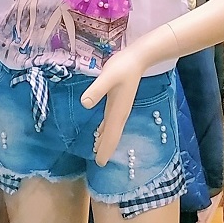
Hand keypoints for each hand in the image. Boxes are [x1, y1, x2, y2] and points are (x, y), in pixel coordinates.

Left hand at [80, 49, 147, 166]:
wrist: (138, 59)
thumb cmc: (123, 67)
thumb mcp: (108, 76)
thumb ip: (97, 89)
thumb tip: (85, 104)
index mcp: (117, 111)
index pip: (110, 135)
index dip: (105, 149)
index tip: (100, 163)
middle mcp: (120, 113)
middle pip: (112, 136)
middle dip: (106, 149)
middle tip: (99, 163)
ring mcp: (120, 108)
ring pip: (112, 130)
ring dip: (106, 141)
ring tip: (98, 151)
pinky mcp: (118, 102)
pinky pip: (111, 122)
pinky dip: (106, 130)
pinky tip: (101, 131)